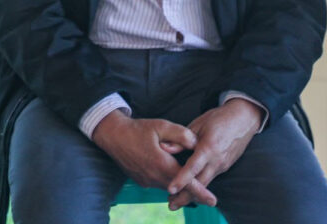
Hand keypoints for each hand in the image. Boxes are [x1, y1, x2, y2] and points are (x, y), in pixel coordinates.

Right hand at [91, 110, 215, 207]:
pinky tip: (165, 170)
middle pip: (179, 188)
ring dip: (178, 185)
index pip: (185, 181)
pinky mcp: (141, 181)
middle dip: (193, 192)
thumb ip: (181, 134)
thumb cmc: (137, 129)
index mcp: (161, 164)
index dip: (200, 192)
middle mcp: (154, 176)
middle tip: (209, 198)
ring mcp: (146, 181)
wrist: (112, 135)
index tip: (213, 201)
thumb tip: (197, 144)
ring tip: (188, 181)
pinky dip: (166, 180)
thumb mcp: (161, 126)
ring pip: (168, 186)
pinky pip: (158, 183)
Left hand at [166, 98, 262, 210]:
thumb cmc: (218, 119)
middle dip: (186, 196)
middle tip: (171, 205)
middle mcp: (217, 160)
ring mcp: (223, 165)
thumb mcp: (198, 124)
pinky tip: (191, 190)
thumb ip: (181, 139)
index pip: (193, 167)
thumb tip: (164, 148)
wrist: (244, 119)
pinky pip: (211, 178)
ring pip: (206, 183)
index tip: (170, 189)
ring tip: (177, 201)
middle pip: (200, 183)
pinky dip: (200, 186)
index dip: (181, 179)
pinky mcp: (225, 166)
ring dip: (193, 194)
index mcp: (209, 148)